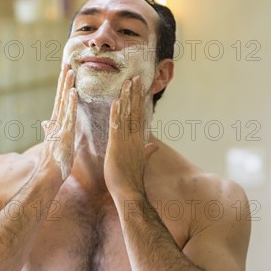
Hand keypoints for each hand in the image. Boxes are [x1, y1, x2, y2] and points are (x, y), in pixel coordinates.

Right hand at [39, 64, 77, 179]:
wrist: (49, 175)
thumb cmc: (53, 161)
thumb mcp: (53, 142)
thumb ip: (49, 130)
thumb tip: (45, 122)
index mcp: (56, 123)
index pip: (60, 100)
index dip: (62, 86)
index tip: (65, 71)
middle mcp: (56, 121)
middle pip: (60, 96)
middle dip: (63, 80)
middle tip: (66, 62)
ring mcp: (59, 127)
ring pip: (64, 102)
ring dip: (67, 86)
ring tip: (70, 71)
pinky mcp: (64, 134)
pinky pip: (69, 115)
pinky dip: (71, 103)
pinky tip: (74, 92)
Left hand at [104, 76, 157, 195]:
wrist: (130, 192)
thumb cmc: (131, 179)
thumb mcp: (140, 162)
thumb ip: (147, 152)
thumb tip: (154, 147)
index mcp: (139, 140)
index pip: (140, 116)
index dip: (140, 100)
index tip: (140, 86)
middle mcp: (134, 138)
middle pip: (136, 111)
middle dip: (135, 93)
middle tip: (136, 77)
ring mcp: (127, 141)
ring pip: (127, 115)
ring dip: (127, 98)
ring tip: (128, 82)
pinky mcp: (117, 147)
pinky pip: (117, 127)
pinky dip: (117, 114)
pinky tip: (117, 101)